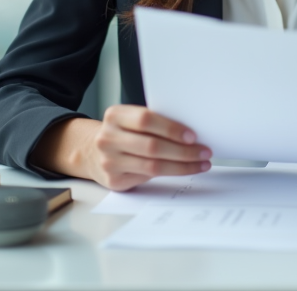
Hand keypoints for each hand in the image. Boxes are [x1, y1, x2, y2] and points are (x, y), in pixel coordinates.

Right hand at [35, 105, 211, 191]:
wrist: (92, 152)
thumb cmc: (123, 133)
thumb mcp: (130, 120)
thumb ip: (153, 121)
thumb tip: (192, 131)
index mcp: (114, 115)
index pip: (146, 120)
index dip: (171, 128)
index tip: (193, 135)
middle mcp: (108, 138)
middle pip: (152, 146)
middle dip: (183, 151)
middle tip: (204, 151)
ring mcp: (109, 161)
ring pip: (153, 166)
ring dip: (182, 166)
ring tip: (201, 163)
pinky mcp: (114, 180)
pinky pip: (148, 178)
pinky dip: (171, 174)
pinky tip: (185, 170)